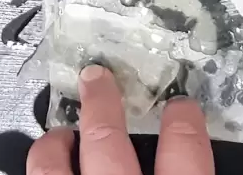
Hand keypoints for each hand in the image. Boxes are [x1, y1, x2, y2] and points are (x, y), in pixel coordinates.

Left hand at [28, 65, 211, 174]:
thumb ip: (193, 174)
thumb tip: (201, 164)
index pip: (186, 158)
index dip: (184, 127)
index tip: (182, 106)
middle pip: (107, 146)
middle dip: (101, 107)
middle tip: (97, 79)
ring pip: (54, 172)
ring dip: (54, 147)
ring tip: (57, 134)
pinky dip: (41, 174)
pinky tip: (44, 172)